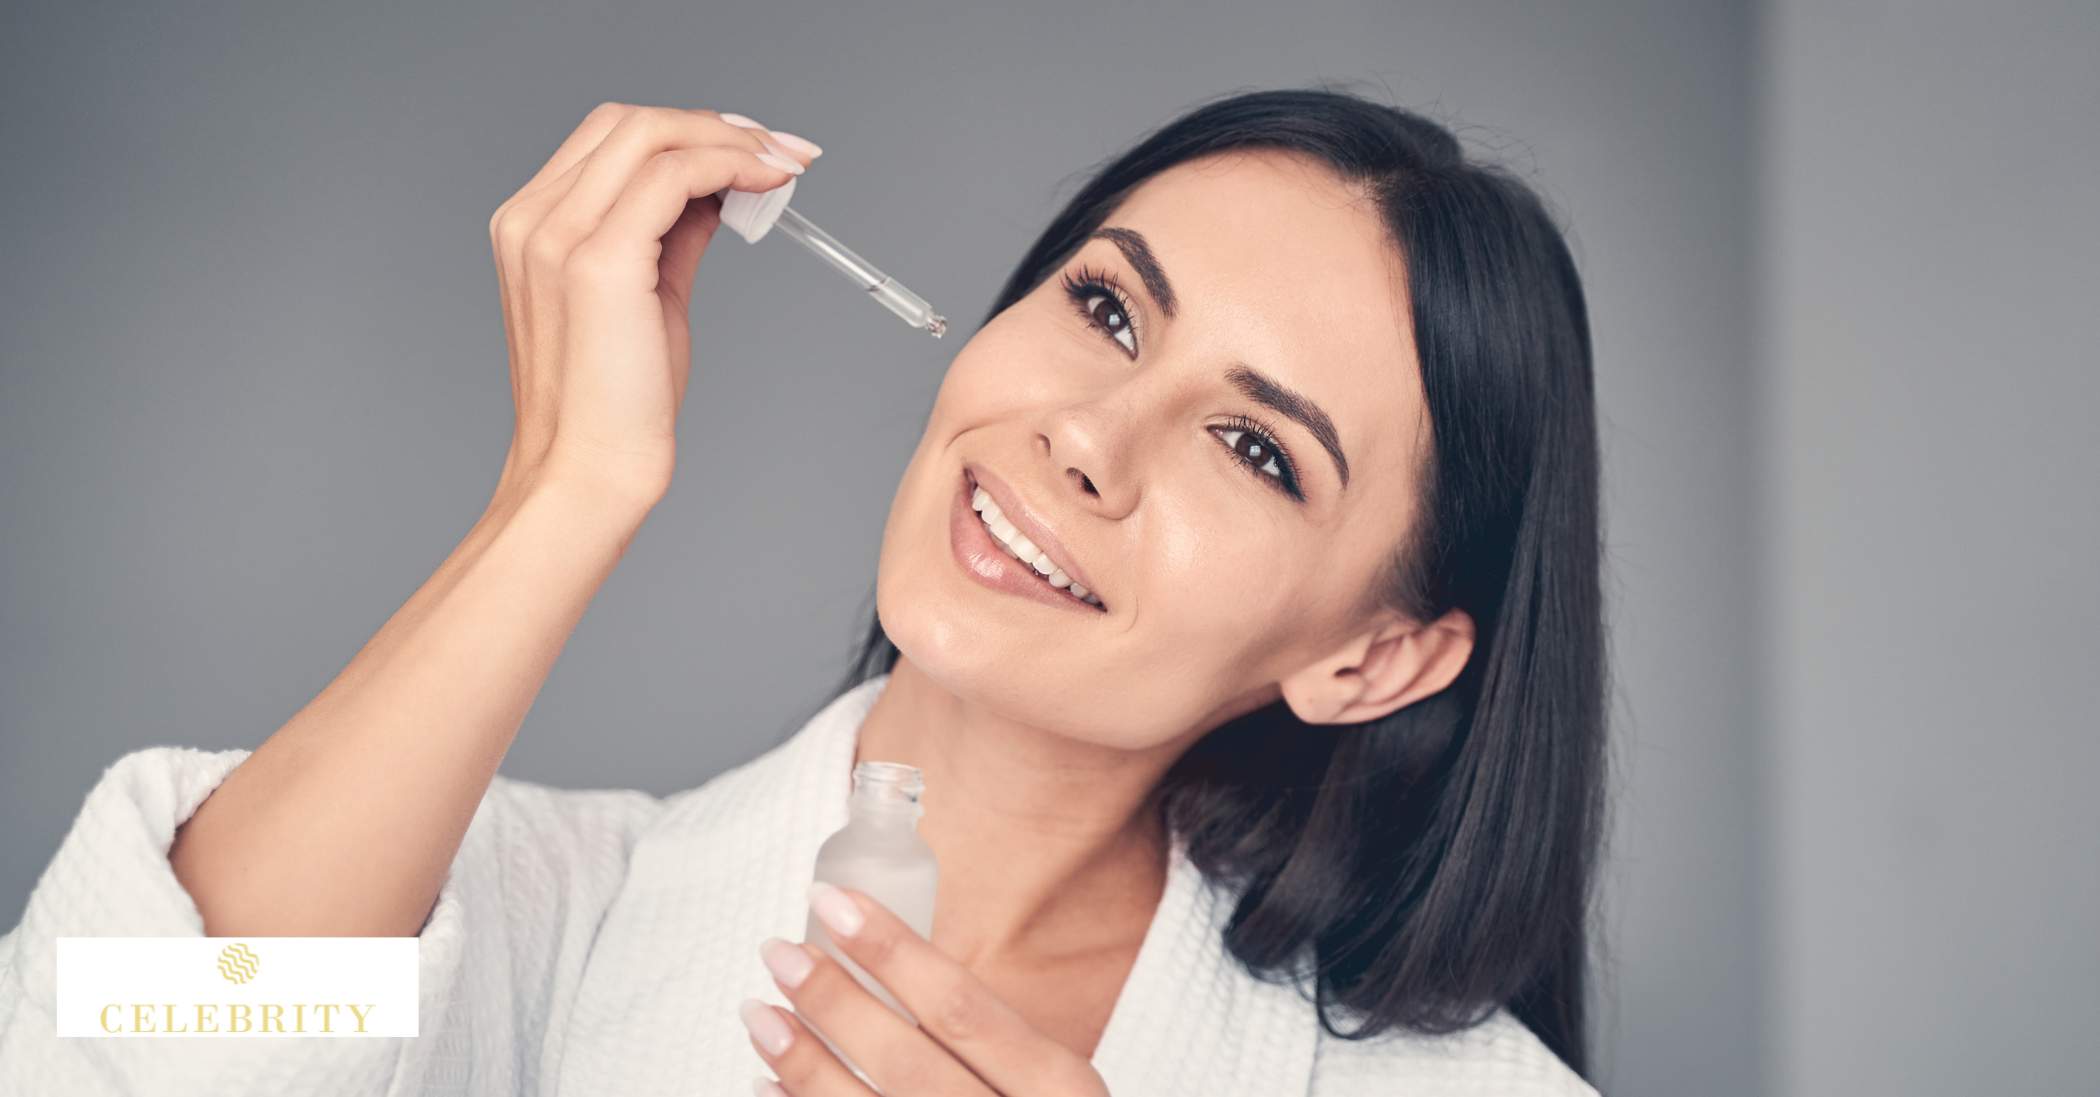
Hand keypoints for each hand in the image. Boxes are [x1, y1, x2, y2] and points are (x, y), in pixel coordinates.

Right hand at [483, 102, 819, 510]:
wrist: (590, 473)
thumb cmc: (617, 403)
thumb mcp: (647, 295)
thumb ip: (671, 234)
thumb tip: (717, 190)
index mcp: (532, 227)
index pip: (610, 141)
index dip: (688, 130)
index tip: (753, 149)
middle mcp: (532, 221)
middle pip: (628, 123)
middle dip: (716, 125)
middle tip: (783, 152)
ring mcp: (557, 236)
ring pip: (651, 134)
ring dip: (732, 140)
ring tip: (785, 166)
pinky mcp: (598, 261)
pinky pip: (674, 174)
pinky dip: (730, 164)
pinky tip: (768, 184)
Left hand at [742, 882, 1113, 1095]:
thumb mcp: (1045, 1081)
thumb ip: (986, 1038)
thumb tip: (882, 963)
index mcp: (1057, 1088)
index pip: (960, 1006)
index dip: (891, 951)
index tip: (834, 905)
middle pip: (904, 1059)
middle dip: (832, 1000)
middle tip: (781, 953)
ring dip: (801, 1062)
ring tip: (760, 1012)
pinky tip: (767, 1084)